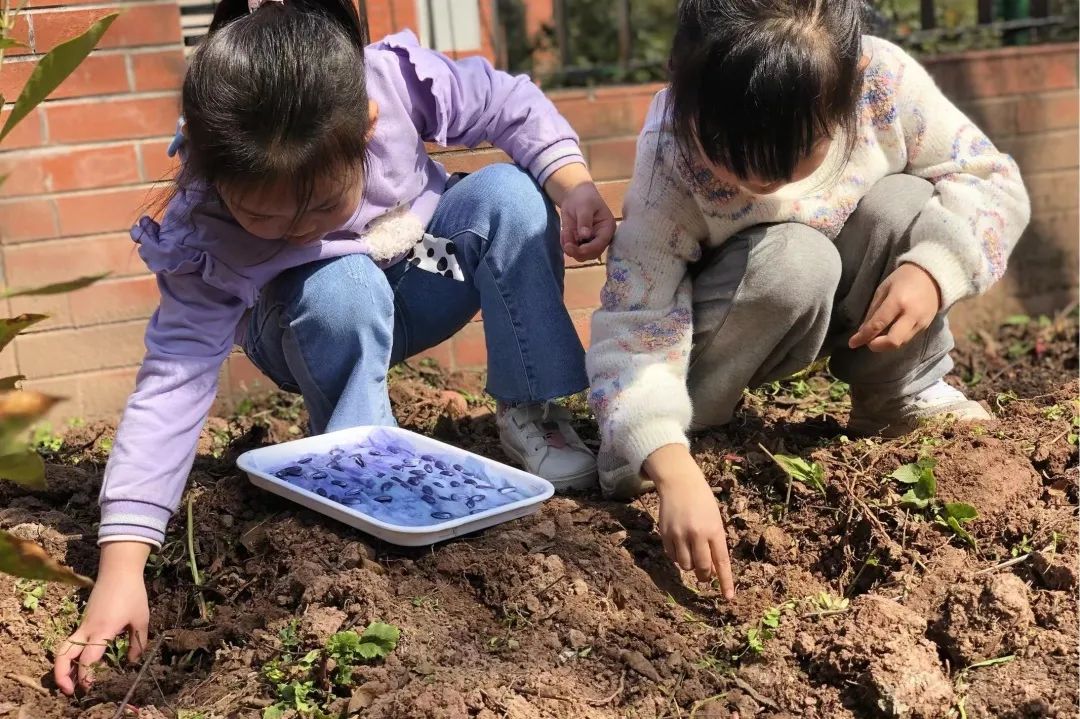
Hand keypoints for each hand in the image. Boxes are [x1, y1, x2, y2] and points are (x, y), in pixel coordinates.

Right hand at [54, 542, 151, 694]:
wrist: (119, 571)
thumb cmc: (133, 594)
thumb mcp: (141, 619)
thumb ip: (138, 642)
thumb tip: (131, 662)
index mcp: (103, 630)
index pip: (88, 659)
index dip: (86, 675)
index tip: (89, 687)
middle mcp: (87, 629)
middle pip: (64, 655)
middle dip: (62, 675)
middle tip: (70, 690)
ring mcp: (83, 624)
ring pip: (64, 648)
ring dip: (62, 666)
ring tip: (70, 680)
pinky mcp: (83, 620)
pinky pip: (72, 641)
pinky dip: (70, 655)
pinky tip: (81, 663)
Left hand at [543, 163, 615, 261]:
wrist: (575, 195)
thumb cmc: (584, 198)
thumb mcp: (584, 206)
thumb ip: (585, 221)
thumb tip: (585, 236)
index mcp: (607, 228)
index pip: (600, 244)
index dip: (588, 249)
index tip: (575, 248)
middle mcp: (601, 238)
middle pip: (592, 254)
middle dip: (578, 252)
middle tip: (566, 245)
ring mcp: (590, 242)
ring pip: (581, 255)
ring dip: (570, 248)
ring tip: (565, 231)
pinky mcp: (580, 243)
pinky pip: (572, 250)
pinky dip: (565, 244)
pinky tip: (565, 231)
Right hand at [645, 445, 735, 597]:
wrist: (679, 483)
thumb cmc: (702, 502)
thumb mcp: (715, 520)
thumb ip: (714, 543)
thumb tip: (712, 569)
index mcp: (714, 530)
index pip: (721, 562)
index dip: (725, 582)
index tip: (728, 598)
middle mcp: (696, 534)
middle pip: (702, 568)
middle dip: (705, 575)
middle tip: (706, 575)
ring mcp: (679, 535)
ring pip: (685, 565)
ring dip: (690, 565)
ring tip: (692, 552)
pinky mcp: (665, 535)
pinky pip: (672, 557)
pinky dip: (677, 556)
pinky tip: (680, 544)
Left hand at [849, 263, 941, 351]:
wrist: (932, 275)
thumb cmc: (903, 279)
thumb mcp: (883, 289)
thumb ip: (873, 310)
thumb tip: (862, 330)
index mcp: (898, 301)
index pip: (878, 324)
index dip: (863, 337)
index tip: (852, 343)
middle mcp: (911, 314)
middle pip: (893, 341)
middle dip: (877, 346)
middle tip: (867, 342)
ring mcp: (921, 322)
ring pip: (901, 343)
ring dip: (886, 344)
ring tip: (876, 338)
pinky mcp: (926, 327)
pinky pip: (908, 339)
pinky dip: (896, 340)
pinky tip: (888, 334)